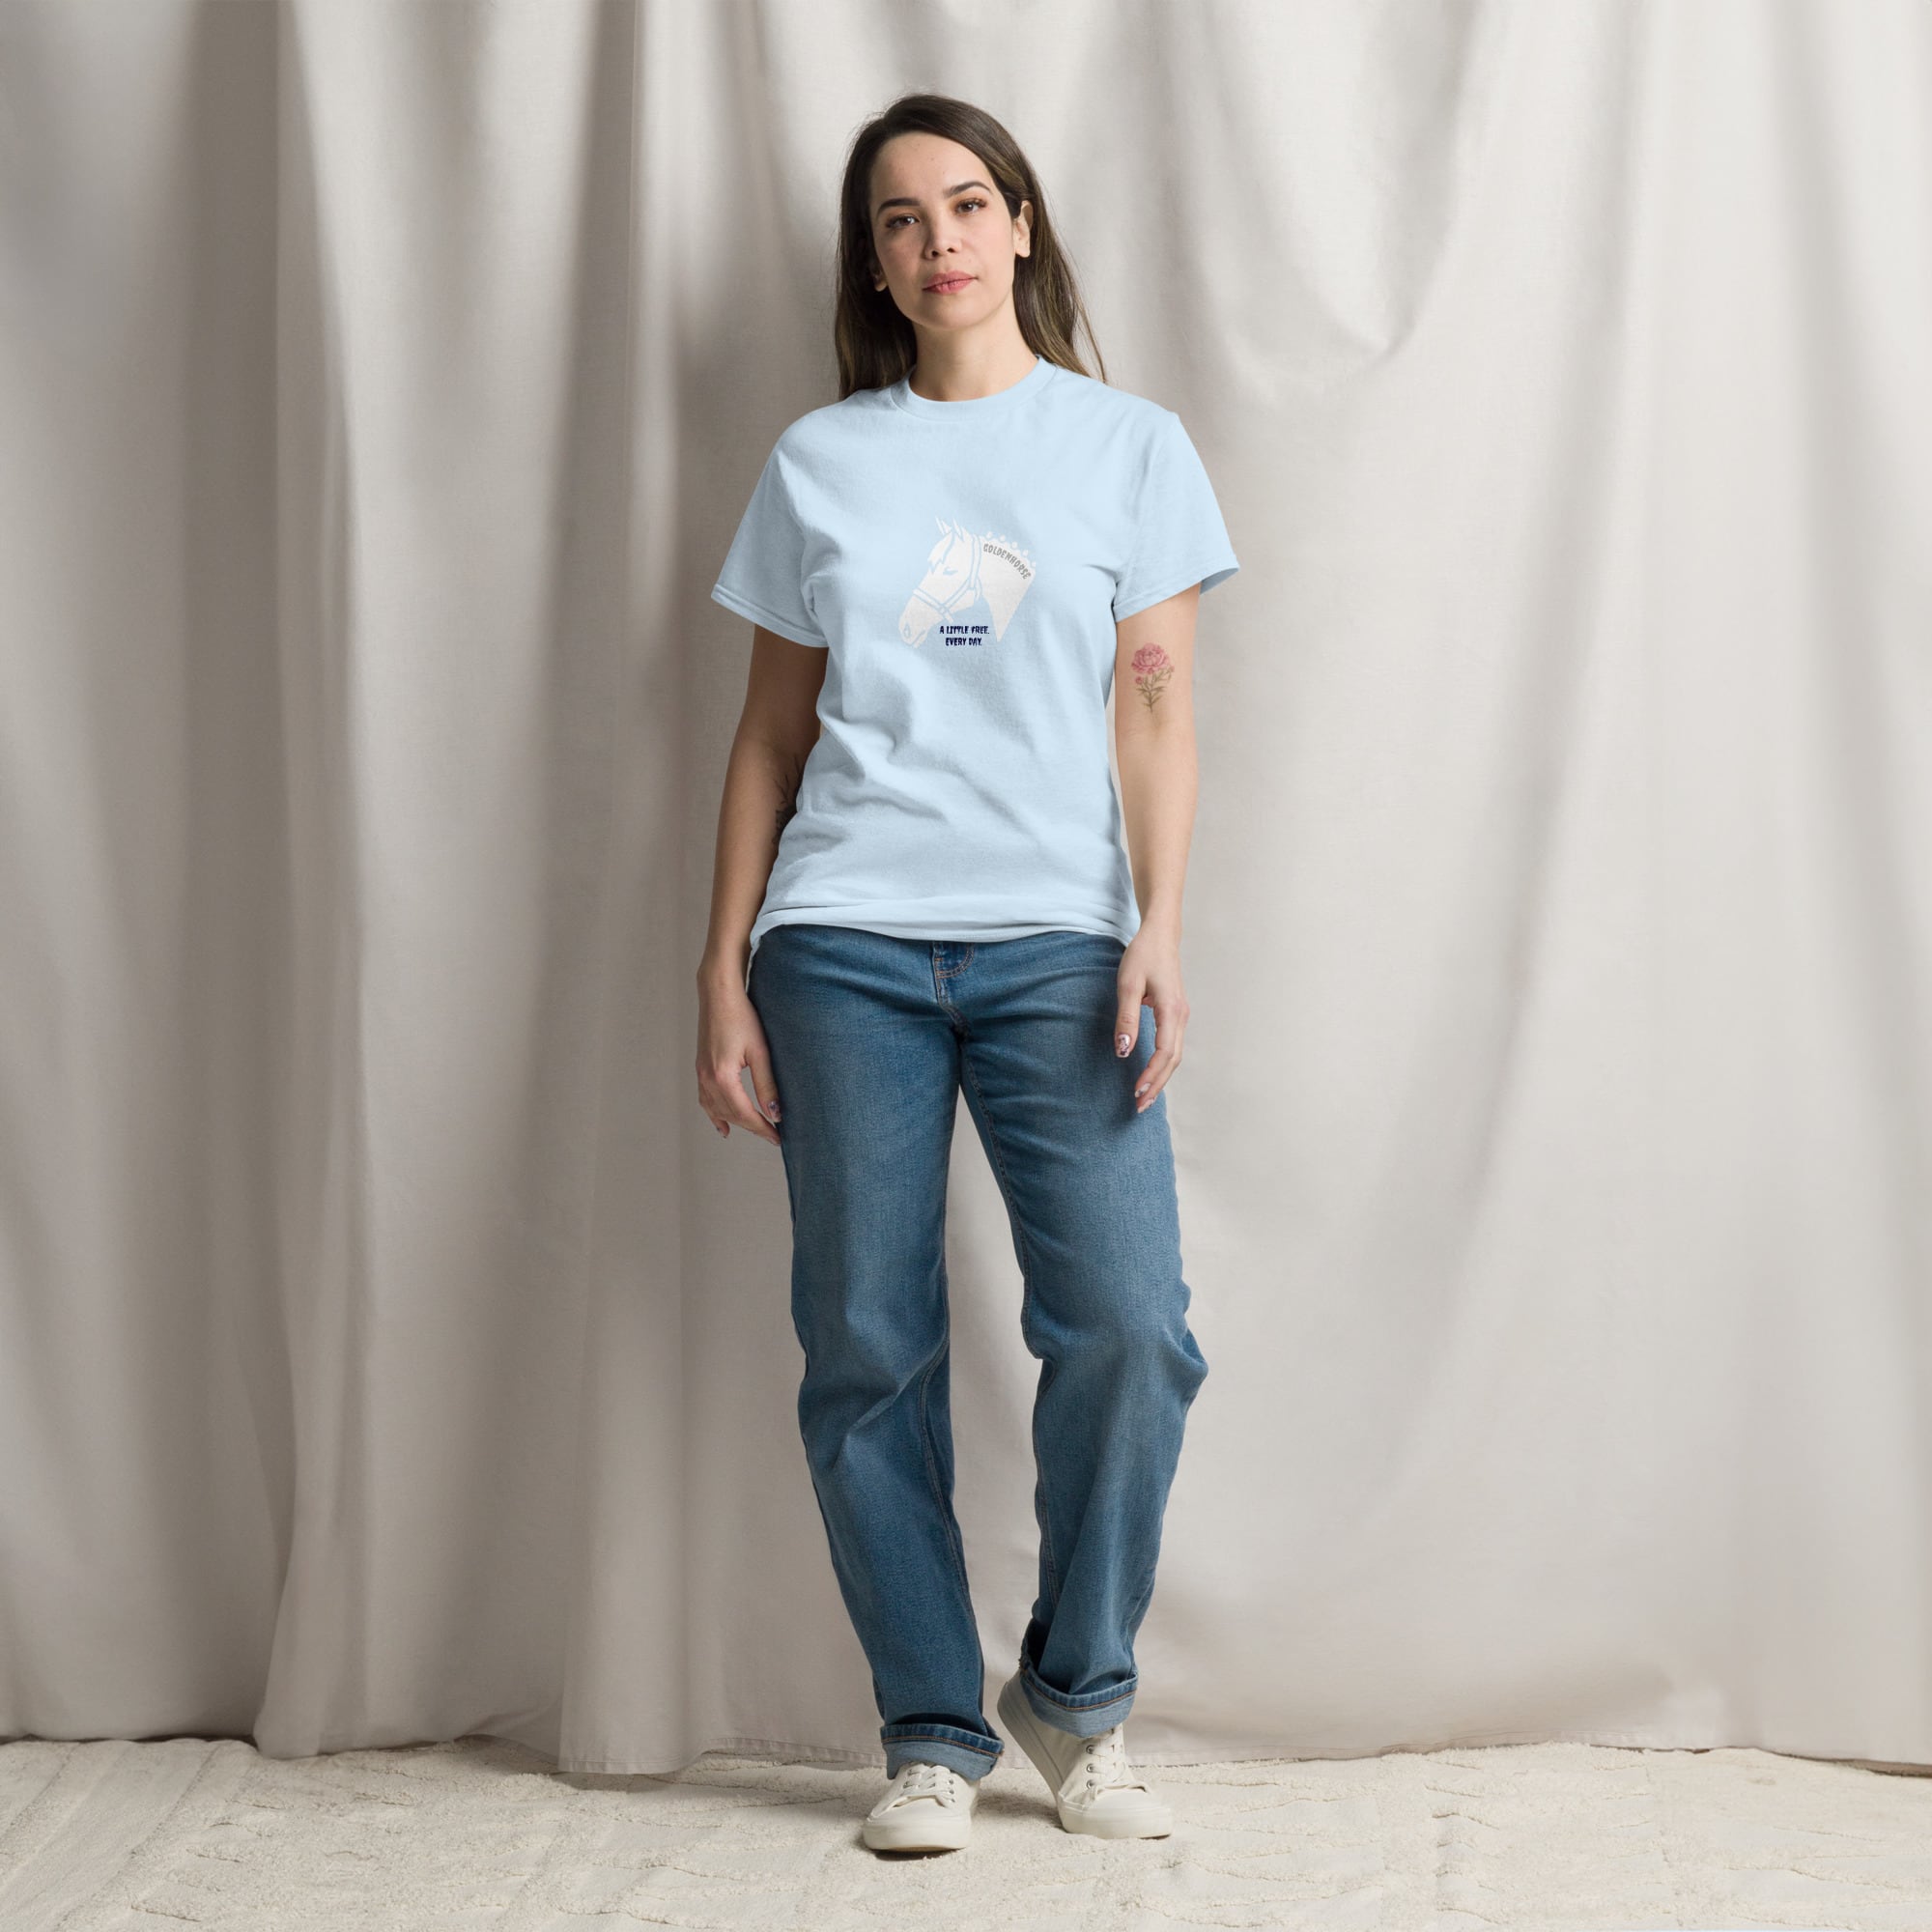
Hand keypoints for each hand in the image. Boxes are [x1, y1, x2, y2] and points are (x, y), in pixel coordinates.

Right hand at [696, 978, 782, 1144]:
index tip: (778, 1138)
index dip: (763, 1128)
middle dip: (753, 1127)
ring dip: (735, 1122)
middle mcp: (708, 1079)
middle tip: (773, 1135)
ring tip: (754, 1131)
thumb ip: (767, 1085)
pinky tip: (723, 1125)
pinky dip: (714, 1115)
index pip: (746, 1114)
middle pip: (731, 1115)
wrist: (718, 994)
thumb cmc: (741, 1017)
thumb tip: (775, 1113)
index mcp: (723, 1077)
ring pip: (717, 1110)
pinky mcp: (701, 1068)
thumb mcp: (760, 1052)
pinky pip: (705, 1100)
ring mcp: (701, 1074)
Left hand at [1114, 925, 1187, 1113]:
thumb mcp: (1127, 985)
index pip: (1165, 1053)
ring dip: (1161, 1077)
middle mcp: (1181, 1017)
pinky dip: (1163, 1064)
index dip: (1151, 1075)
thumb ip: (1126, 1018)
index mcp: (1171, 1011)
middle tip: (1140, 1106)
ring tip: (1145, 1096)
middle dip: (1157, 1084)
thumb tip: (1125, 1051)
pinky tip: (1152, 1074)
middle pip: (1173, 1060)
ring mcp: (1181, 1016)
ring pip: (1175, 1055)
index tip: (1136, 1092)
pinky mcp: (1175, 1014)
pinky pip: (1172, 1046)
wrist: (1159, 936)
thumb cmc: (1142, 957)